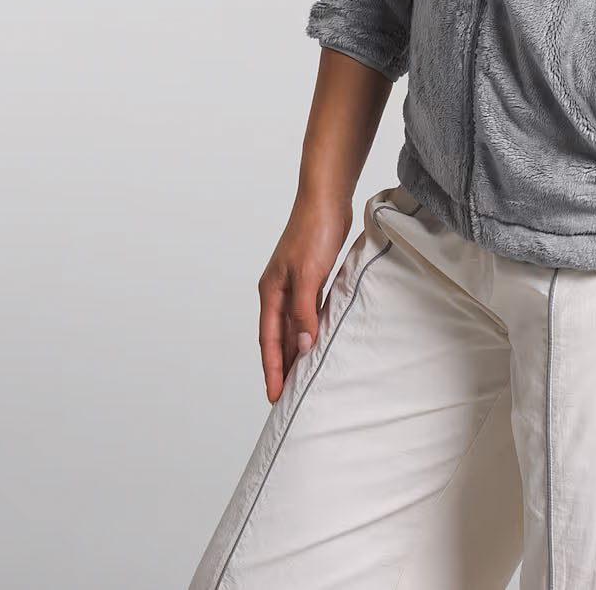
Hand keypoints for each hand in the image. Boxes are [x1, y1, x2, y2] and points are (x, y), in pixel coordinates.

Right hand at [257, 193, 353, 403]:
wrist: (327, 199)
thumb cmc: (314, 232)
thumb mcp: (308, 275)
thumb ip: (303, 312)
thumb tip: (303, 347)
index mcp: (271, 292)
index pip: (269, 340)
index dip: (272, 369)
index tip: (275, 396)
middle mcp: (279, 291)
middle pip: (279, 337)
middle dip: (282, 366)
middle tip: (287, 396)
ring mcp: (295, 284)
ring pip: (294, 326)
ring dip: (296, 350)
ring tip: (302, 377)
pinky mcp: (312, 277)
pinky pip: (308, 313)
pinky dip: (311, 330)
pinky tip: (318, 342)